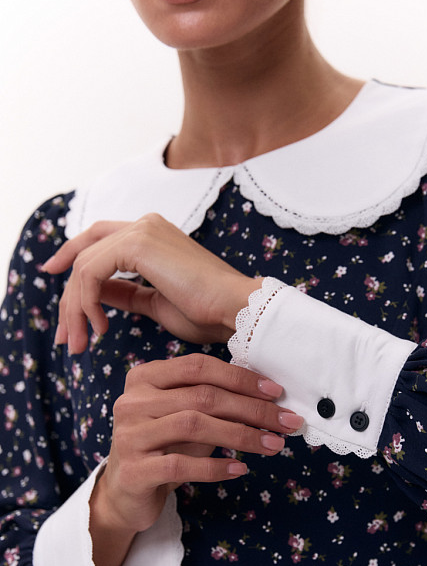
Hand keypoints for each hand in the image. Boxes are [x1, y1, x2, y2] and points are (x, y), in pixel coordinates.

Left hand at [42, 214, 259, 352]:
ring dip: (75, 308)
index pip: (99, 238)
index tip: (53, 278)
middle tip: (65, 336)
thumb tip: (94, 293)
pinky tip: (100, 327)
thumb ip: (125, 293)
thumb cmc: (208, 313)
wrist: (235, 310)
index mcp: (153, 234)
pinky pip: (91, 272)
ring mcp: (142, 230)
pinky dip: (86, 302)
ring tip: (80, 341)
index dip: (72, 256)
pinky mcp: (139, 243)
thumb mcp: (155, 303)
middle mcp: (145, 224)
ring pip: (83, 265)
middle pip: (85, 252)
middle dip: (68, 297)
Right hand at [89, 354, 302, 565]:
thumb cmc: (164, 448)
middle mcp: (132, 402)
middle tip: (286, 422)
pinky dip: (216, 466)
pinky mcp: (134, 471)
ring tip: (273, 445)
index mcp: (144, 377)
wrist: (126, 493)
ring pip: (194, 426)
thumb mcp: (187, 418)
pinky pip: (182, 465)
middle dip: (252, 408)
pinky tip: (240, 468)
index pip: (199, 366)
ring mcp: (129, 436)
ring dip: (242, 435)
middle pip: (202, 396)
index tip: (276, 392)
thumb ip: (215, 403)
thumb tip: (269, 398)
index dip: (240, 378)